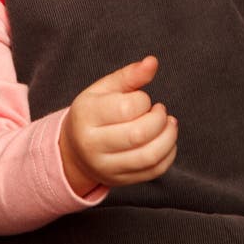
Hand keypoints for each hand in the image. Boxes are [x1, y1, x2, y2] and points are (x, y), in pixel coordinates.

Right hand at [59, 55, 177, 195]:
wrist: (75, 150)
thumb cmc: (93, 112)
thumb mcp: (104, 89)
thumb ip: (129, 75)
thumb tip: (153, 62)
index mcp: (86, 115)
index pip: (127, 108)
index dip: (144, 101)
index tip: (142, 99)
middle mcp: (93, 145)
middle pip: (139, 135)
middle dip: (159, 120)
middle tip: (160, 111)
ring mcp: (106, 167)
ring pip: (149, 157)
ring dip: (169, 137)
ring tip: (169, 124)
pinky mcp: (120, 181)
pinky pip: (154, 171)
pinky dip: (169, 154)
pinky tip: (166, 140)